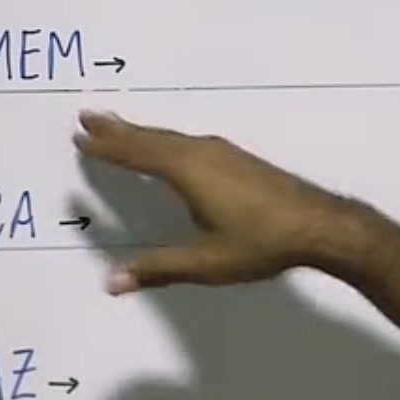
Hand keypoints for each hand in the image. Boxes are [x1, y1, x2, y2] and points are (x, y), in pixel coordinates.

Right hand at [73, 111, 348, 291]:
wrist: (319, 225)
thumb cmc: (260, 243)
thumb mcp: (206, 262)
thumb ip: (158, 269)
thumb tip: (110, 282)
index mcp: (188, 171)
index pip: (137, 154)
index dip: (107, 146)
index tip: (80, 136)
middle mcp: (202, 152)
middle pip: (151, 138)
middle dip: (118, 129)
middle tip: (87, 116)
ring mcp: (223, 153)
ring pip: (171, 138)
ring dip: (142, 132)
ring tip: (119, 127)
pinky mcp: (239, 160)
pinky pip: (188, 142)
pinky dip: (166, 140)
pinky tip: (170, 148)